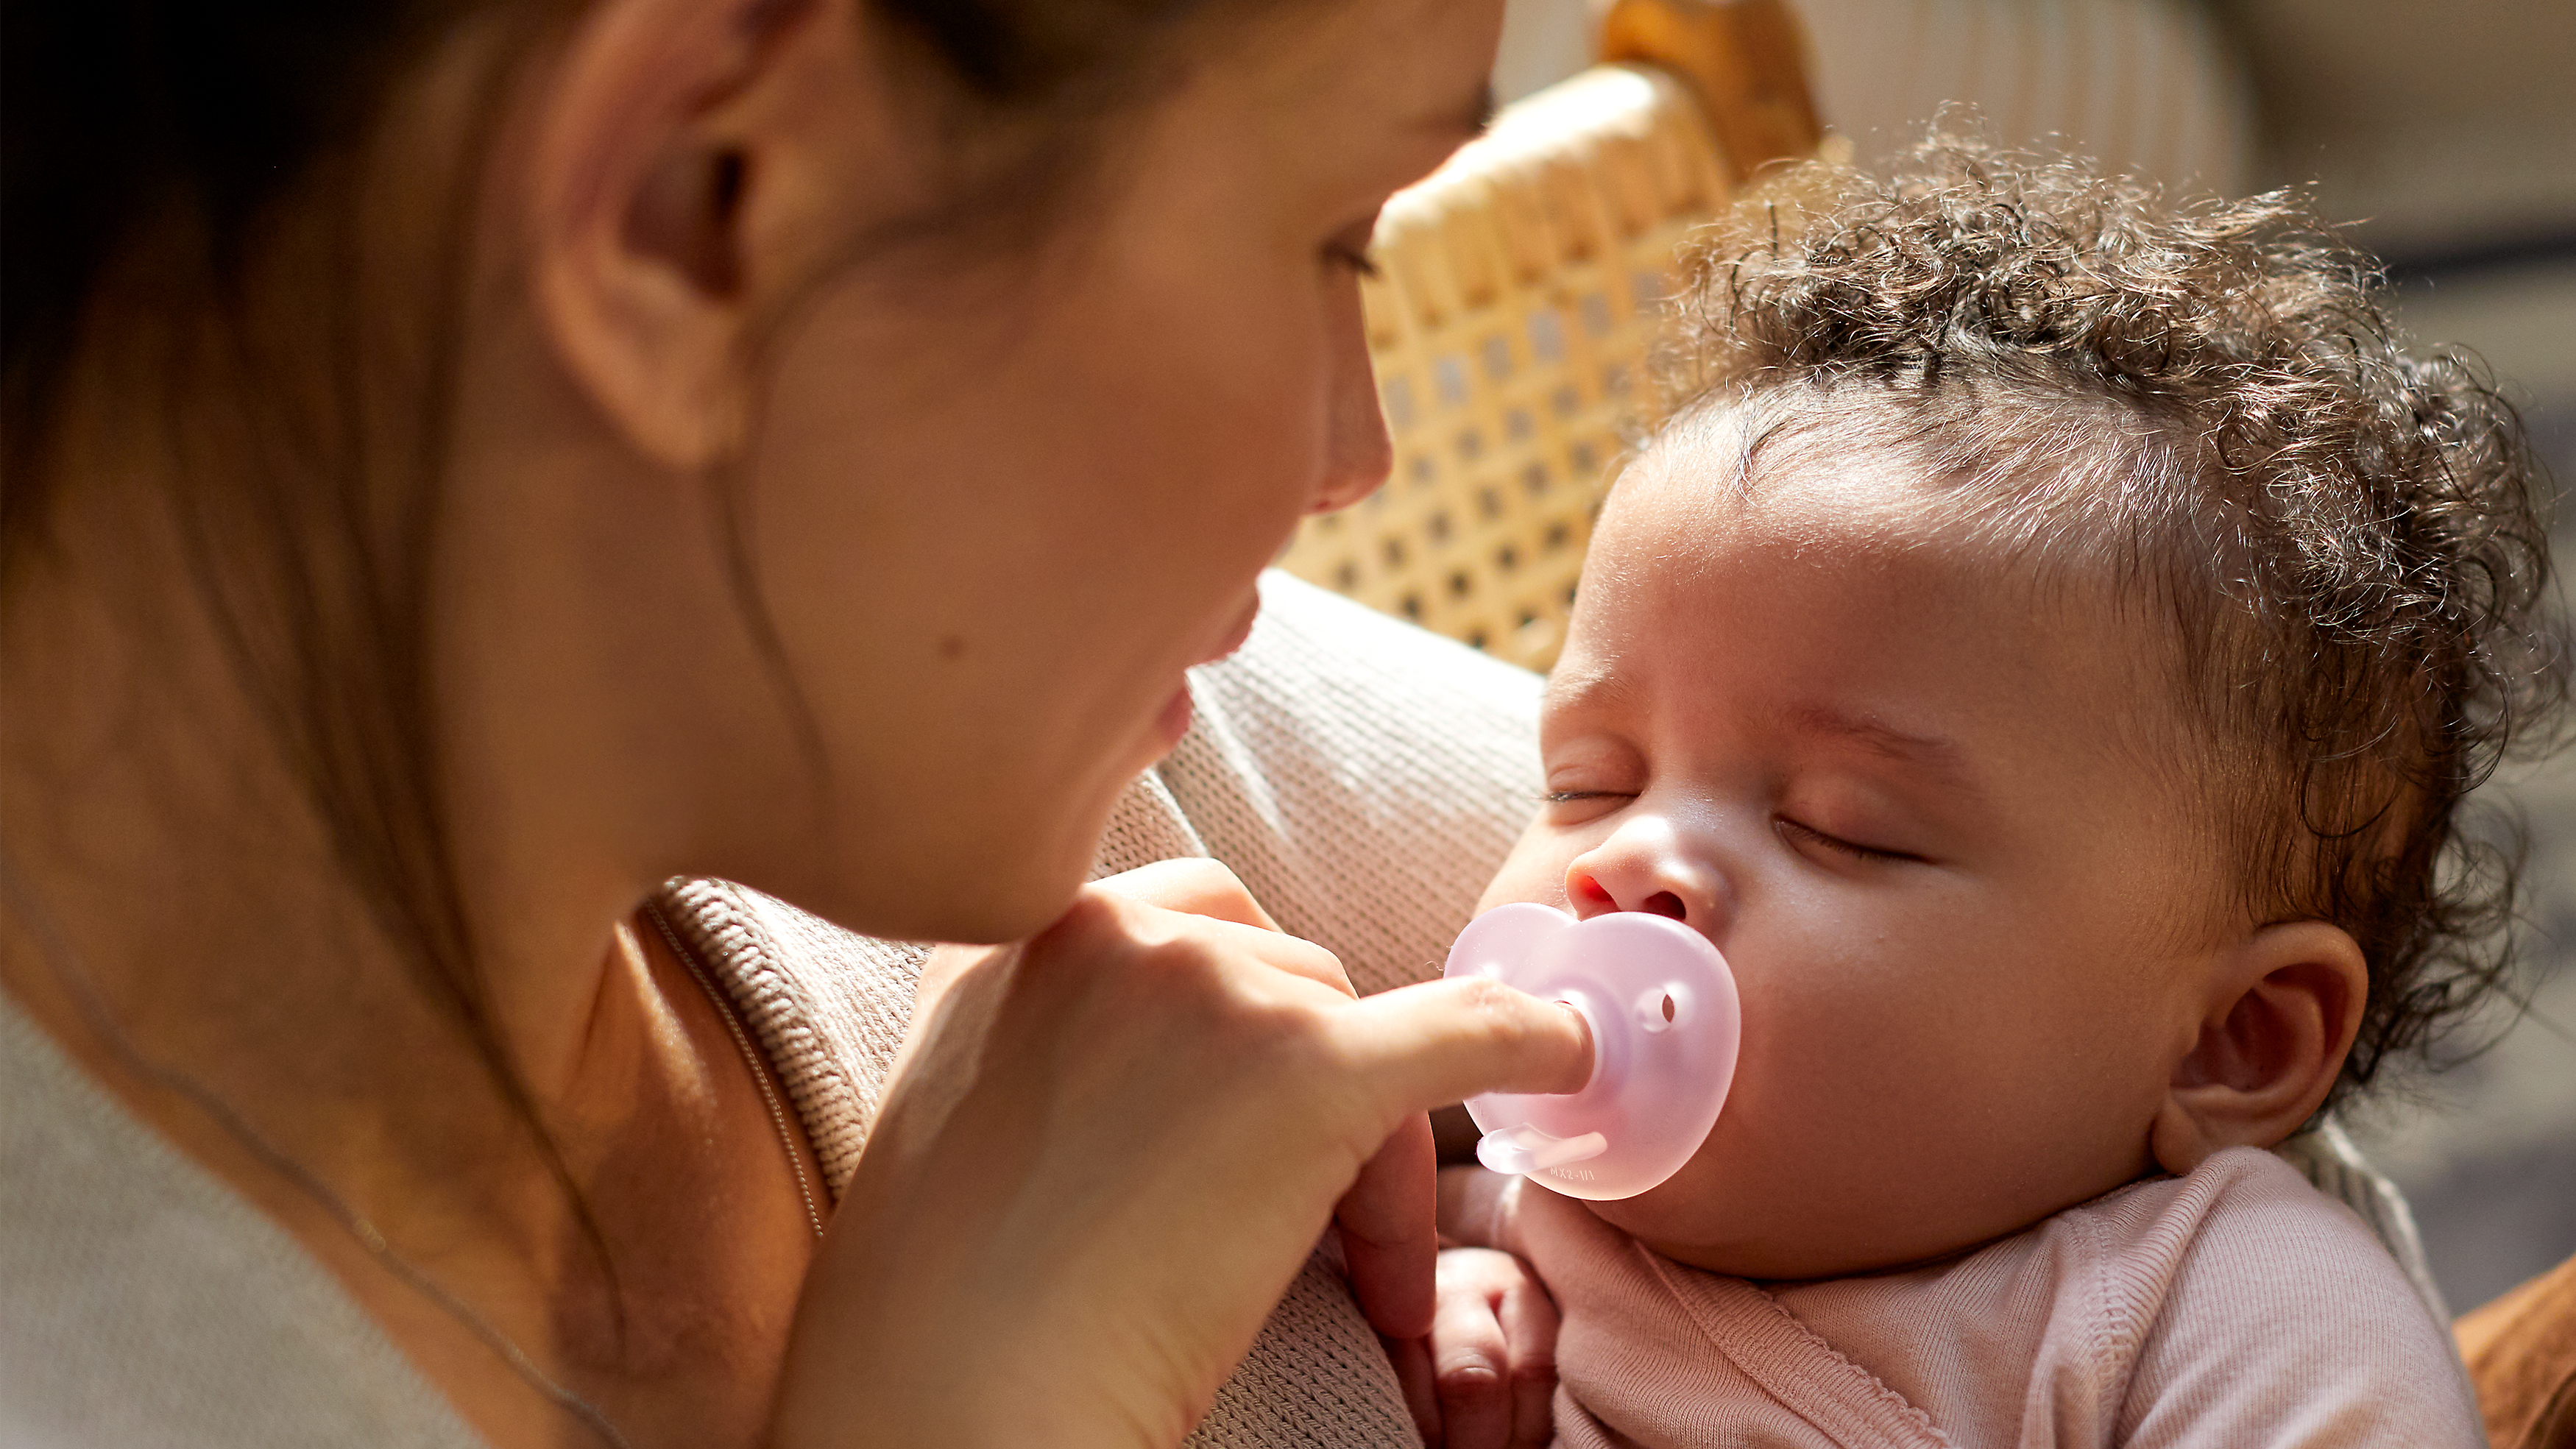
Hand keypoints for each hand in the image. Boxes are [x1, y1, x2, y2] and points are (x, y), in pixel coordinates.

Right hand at [772, 860, 1591, 1447]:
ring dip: (1367, 1150)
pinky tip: (1569, 1056)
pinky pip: (1458, 1032)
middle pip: (1283, 978)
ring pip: (1352, 1030)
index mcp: (1016, 927)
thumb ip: (1067, 1033)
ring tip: (1348, 1282)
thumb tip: (1198, 1057)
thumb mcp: (979, 1101)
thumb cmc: (955, 1294)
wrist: (956, 1384)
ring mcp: (1210, 987)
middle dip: (1312, 1093)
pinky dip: (1524, 1045)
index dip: (1244, 1020)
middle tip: (1304, 1232)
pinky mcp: (1304, 1066)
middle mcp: (1113, 928)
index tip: (1250, 1106)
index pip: (1190, 923)